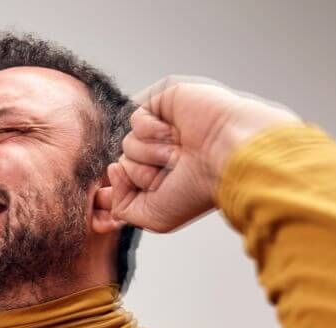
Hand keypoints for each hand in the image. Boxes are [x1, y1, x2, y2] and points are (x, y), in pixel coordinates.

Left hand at [96, 77, 302, 232]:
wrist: (227, 156)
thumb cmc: (198, 189)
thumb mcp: (154, 217)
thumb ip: (122, 206)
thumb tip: (112, 169)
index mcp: (162, 178)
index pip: (123, 182)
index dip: (115, 190)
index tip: (108, 199)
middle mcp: (161, 153)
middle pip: (121, 165)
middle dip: (140, 174)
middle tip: (172, 171)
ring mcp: (163, 127)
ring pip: (126, 144)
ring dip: (150, 153)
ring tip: (179, 152)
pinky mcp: (163, 101)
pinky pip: (134, 119)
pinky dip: (152, 131)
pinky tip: (176, 134)